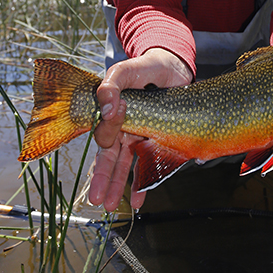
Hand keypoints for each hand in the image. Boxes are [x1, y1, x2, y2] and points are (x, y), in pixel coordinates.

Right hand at [89, 48, 192, 211]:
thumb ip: (112, 83)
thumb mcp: (126, 69)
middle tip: (97, 199)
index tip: (117, 111)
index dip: (107, 128)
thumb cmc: (147, 67)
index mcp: (111, 114)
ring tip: (110, 205)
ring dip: (117, 185)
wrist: (174, 67)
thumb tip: (107, 107)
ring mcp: (140, 136)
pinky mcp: (159, 140)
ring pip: (125, 165)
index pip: (103, 131)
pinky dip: (144, 182)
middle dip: (102, 179)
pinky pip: (150, 164)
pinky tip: (138, 199)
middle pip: (109, 157)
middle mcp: (124, 128)